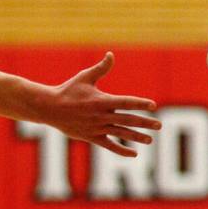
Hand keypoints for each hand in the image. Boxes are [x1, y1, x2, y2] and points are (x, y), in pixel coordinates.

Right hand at [42, 52, 161, 156]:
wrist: (48, 108)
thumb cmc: (68, 90)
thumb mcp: (84, 77)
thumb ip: (101, 68)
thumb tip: (111, 54)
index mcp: (102, 100)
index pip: (126, 102)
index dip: (140, 104)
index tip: (153, 105)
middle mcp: (101, 115)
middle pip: (127, 120)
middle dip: (144, 122)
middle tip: (158, 125)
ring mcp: (97, 128)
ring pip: (121, 134)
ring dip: (136, 137)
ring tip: (150, 140)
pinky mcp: (92, 137)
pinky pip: (109, 146)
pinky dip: (122, 150)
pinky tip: (134, 154)